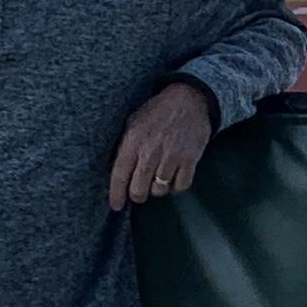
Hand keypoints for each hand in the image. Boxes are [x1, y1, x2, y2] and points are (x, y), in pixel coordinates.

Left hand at [109, 80, 214, 211]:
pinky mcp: (190, 159)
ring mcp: (171, 156)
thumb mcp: (133, 122)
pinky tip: (172, 178)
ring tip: (157, 179)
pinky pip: (180, 186)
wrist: (189, 100)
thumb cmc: (157, 112)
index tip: (117, 206)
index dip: (116, 194)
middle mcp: (151, 151)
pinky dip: (175, 187)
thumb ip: (126, 147)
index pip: (120, 175)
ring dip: (157, 189)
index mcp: (133, 140)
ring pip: (159, 190)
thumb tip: (119, 173)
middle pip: (139, 189)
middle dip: (138, 194)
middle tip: (140, 191)